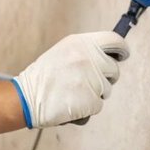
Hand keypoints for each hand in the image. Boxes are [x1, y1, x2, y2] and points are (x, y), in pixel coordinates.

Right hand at [11, 32, 129, 127]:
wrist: (26, 97)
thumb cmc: (44, 76)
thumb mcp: (64, 52)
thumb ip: (86, 51)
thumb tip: (111, 55)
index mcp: (82, 43)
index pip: (115, 41)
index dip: (122, 50)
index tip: (123, 56)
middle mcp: (89, 58)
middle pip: (114, 70)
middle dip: (105, 78)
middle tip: (85, 82)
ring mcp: (91, 80)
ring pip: (106, 90)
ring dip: (94, 94)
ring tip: (72, 93)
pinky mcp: (91, 100)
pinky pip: (98, 105)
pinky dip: (87, 108)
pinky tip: (70, 104)